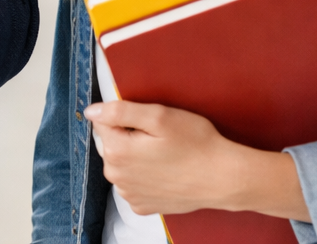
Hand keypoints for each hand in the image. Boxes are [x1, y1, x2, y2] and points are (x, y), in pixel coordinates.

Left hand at [85, 101, 310, 220]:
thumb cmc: (196, 143)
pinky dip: (144, 176)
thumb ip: (119, 111)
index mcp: (116, 152)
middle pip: (111, 144)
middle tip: (160, 138)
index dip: (127, 118)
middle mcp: (116, 177)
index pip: (104, 122)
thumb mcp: (159, 116)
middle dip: (128, 137)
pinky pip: (134, 183)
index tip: (149, 123)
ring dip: (136, 157)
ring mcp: (129, 195)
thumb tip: (92, 111)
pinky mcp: (143, 206)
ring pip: (122, 164)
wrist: (224, 178)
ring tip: (165, 155)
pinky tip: (165, 172)